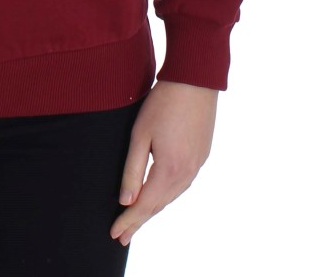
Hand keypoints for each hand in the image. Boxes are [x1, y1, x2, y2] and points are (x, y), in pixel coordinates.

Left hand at [110, 79, 218, 245]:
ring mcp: (197, 165)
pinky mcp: (201, 155)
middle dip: (139, 221)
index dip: (128, 221)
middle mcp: (187, 173)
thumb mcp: (140, 134)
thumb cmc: (163, 103)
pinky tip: (159, 196)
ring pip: (172, 196)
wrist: (196, 81)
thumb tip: (125, 200)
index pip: (145, 205)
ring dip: (154, 210)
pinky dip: (167, 195)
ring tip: (137, 220)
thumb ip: (132, 169)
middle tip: (122, 236)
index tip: (114, 234)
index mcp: (170, 170)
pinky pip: (182, 184)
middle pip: (159, 205)